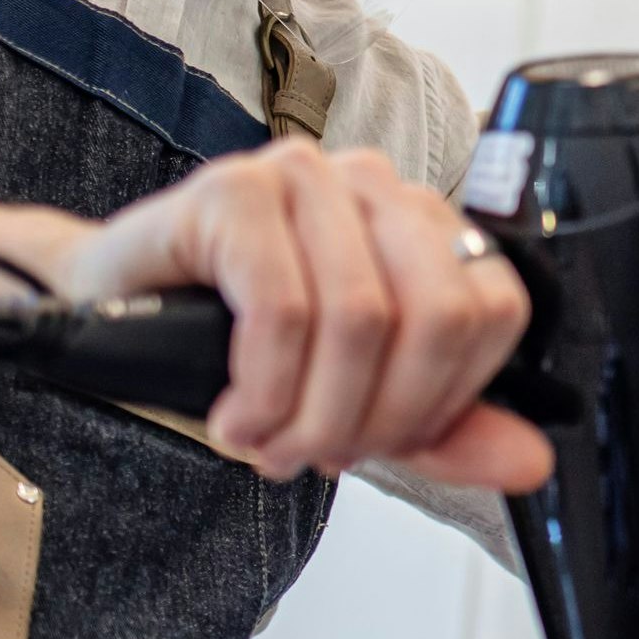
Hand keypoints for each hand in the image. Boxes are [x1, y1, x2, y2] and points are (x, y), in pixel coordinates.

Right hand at [58, 141, 548, 490]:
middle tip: (318, 454)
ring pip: (361, 318)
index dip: (446, 401)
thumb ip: (444, 429)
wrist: (107, 314)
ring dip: (313, 413)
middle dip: (380, 416)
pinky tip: (235, 415)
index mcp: (422, 223)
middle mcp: (374, 184)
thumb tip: (531, 462)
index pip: (494, 310)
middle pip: (437, 317)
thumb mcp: (356, 399)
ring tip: (268, 442)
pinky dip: (265, 388)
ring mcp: (305, 176)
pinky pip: (284, 310)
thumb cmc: (233, 347)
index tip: (382, 444)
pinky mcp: (235, 190)